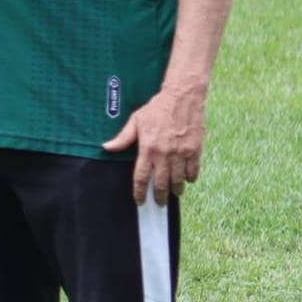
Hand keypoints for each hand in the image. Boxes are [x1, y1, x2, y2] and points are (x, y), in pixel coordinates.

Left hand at [103, 81, 207, 205]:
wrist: (182, 98)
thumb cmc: (157, 109)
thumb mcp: (136, 121)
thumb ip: (123, 138)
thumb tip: (107, 147)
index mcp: (147, 149)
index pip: (141, 177)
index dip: (140, 192)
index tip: (140, 202)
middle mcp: (165, 154)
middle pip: (161, 183)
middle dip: (160, 196)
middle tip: (159, 203)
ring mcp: (181, 153)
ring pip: (178, 180)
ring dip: (176, 190)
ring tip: (174, 193)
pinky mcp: (195, 150)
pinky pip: (193, 170)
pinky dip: (190, 178)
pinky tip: (187, 180)